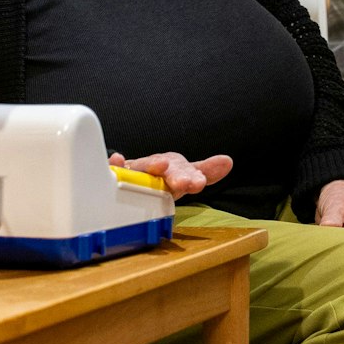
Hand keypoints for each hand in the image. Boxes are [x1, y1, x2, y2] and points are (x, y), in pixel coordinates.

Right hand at [108, 151, 232, 198]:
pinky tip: (117, 161)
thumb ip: (205, 171)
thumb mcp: (185, 175)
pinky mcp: (119, 173)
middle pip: (167, 168)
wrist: (137, 171)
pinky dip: (116, 164)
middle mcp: (156, 166)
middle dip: (176, 175)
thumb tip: (228, 161)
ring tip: (161, 165)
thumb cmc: (164, 175)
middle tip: (184, 183)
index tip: (198, 183)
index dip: (192, 178)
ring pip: (144, 166)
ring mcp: (138, 168)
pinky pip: (116, 168)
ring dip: (152, 165)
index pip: (185, 172)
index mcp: (174, 168)